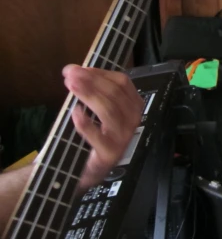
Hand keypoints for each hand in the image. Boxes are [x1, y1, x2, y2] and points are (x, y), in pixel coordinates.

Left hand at [63, 65, 143, 188]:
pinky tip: (75, 113)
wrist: (84, 170)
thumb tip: (74, 71)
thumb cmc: (91, 136)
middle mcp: (133, 121)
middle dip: (92, 81)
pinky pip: (98, 136)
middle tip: (70, 74)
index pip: (123, 83)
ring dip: (89, 95)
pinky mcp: (109, 154)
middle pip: (116, 94)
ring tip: (71, 86)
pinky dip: (86, 123)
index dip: (101, 73)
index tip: (79, 68)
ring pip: (109, 111)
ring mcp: (123, 138)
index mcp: (133, 107)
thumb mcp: (98, 112)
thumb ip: (93, 92)